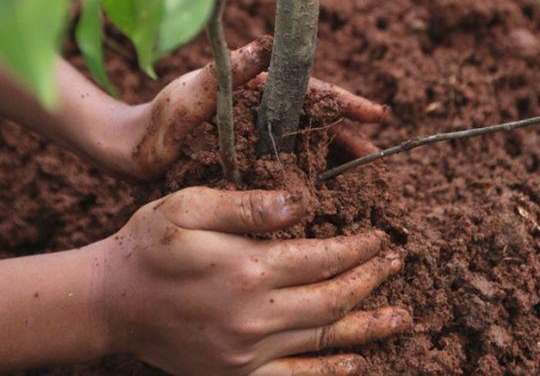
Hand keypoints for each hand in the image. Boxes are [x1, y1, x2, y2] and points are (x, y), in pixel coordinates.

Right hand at [93, 188, 410, 374]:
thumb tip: (302, 204)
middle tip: (398, 265)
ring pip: (324, 338)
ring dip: (368, 326)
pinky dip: (330, 372)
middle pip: (333, 299)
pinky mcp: (237, 374)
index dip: (358, 248)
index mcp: (247, 268)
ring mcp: (247, 352)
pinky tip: (357, 363)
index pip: (323, 257)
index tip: (380, 238)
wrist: (112, 302)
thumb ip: (247, 207)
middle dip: (371, 280)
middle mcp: (254, 315)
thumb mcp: (190, 208)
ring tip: (402, 316)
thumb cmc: (150, 246)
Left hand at [124, 36, 387, 179]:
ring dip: (332, 156)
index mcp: (256, 90)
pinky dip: (307, 175)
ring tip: (359, 173)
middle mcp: (261, 113)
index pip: (309, 92)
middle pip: (314, 121)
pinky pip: (286, 167)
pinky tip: (324, 190)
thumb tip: (270, 44)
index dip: (344, 103)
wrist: (133, 153)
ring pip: (304, 145)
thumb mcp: (194, 91)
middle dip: (346, 134)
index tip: (375, 115)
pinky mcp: (248, 164)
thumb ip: (231, 70)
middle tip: (374, 153)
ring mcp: (256, 140)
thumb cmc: (159, 119)